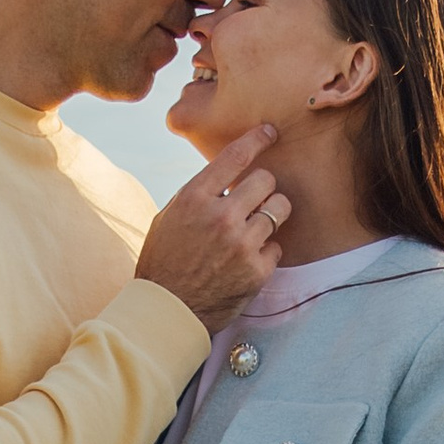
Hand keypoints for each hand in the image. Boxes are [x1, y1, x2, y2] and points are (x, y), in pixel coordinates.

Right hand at [134, 131, 288, 323]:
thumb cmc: (164, 261)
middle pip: (266, 180)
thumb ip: (199, 193)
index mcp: (194, 198)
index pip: (235, 156)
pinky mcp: (256, 270)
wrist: (167, 310)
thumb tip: (227, 174)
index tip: (269, 132)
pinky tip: (248, 260)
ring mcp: (241, 244)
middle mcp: (220, 216)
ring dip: (271, 216)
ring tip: (255, 228)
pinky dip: (266, 251)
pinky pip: (277, 246)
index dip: (257, 139)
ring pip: (279, 209)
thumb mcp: (169, 217)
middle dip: (263, 188)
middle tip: (254, 200)